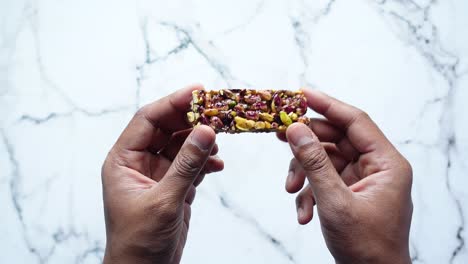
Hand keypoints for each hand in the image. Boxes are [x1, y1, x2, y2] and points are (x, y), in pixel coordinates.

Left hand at [101, 85, 223, 263]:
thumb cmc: (139, 241)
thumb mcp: (164, 200)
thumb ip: (186, 164)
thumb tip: (206, 130)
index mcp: (124, 160)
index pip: (148, 120)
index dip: (172, 103)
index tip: (198, 91)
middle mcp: (139, 162)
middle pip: (167, 129)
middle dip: (191, 121)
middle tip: (217, 113)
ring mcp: (157, 174)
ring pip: (181, 146)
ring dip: (200, 142)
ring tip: (218, 145)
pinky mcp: (172, 186)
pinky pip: (190, 165)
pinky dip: (204, 163)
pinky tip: (216, 166)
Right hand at [279, 90, 412, 263]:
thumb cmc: (366, 246)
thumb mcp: (335, 201)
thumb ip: (314, 163)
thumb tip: (295, 130)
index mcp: (386, 163)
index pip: (355, 121)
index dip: (327, 105)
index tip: (300, 94)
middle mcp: (375, 167)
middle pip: (335, 139)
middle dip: (306, 145)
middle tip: (278, 135)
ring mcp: (361, 181)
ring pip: (325, 161)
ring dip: (304, 175)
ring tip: (292, 192)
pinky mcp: (349, 193)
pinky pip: (324, 181)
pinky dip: (309, 194)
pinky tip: (304, 214)